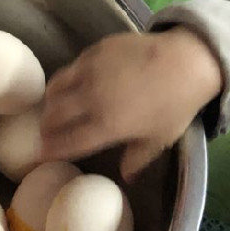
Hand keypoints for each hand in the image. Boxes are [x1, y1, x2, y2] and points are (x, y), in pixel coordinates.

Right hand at [40, 27, 221, 179]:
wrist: (188, 60)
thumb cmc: (176, 104)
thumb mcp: (160, 139)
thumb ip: (137, 160)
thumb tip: (126, 179)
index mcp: (106, 126)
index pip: (67, 142)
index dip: (50, 149)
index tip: (41, 153)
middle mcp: (91, 99)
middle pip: (54, 116)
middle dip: (45, 126)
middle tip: (46, 131)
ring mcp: (90, 72)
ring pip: (55, 89)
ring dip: (50, 101)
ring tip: (52, 106)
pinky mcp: (94, 52)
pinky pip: (70, 68)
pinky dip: (65, 80)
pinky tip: (71, 84)